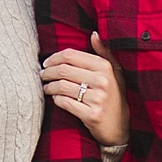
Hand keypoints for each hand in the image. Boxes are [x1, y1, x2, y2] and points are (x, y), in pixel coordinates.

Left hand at [42, 32, 128, 147]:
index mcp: (105, 66)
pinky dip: (56, 99)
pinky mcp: (92, 115)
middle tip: (42, 75)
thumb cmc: (113, 96)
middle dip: (48, 72)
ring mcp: (98, 98)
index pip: (70, 55)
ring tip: (46, 87)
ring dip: (48, 86)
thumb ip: (104, 52)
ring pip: (62, 86)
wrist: (119, 126)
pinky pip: (64, 102)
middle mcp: (102, 81)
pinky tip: (55, 98)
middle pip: (63, 70)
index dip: (54, 58)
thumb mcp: (114, 72)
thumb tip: (94, 34)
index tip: (46, 63)